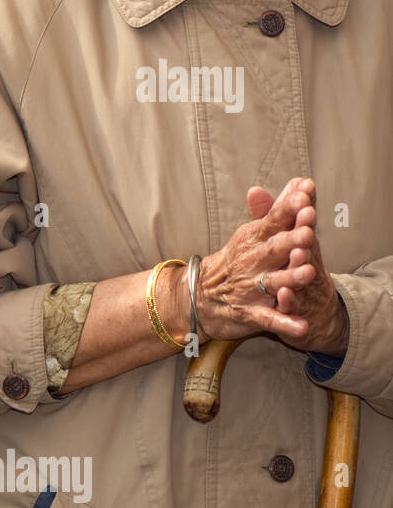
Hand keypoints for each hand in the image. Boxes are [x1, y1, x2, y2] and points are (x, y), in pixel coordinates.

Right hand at [196, 178, 336, 347]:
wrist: (197, 297)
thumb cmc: (234, 261)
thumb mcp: (253, 232)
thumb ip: (279, 209)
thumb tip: (301, 181)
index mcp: (253, 239)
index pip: (273, 220)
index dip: (288, 208)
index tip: (305, 195)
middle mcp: (252, 261)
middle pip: (274, 249)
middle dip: (291, 241)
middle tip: (308, 232)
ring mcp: (251, 288)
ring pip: (273, 282)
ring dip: (290, 278)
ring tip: (309, 273)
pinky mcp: (250, 313)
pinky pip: (269, 319)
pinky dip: (284, 323)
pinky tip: (301, 326)